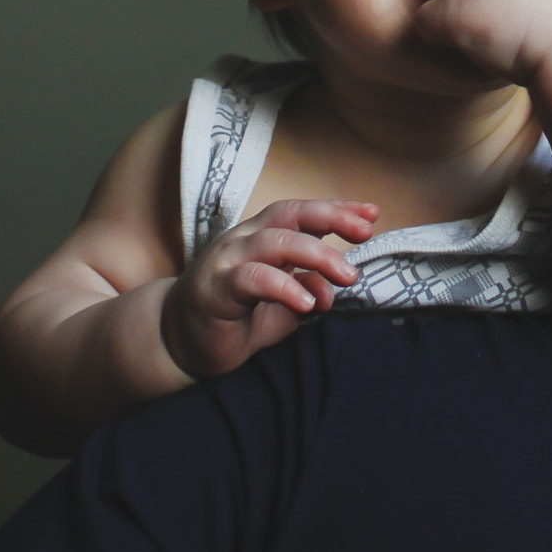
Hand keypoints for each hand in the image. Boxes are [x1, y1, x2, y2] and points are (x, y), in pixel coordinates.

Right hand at [160, 199, 378, 379]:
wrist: (178, 342)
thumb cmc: (232, 316)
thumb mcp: (282, 304)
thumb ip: (308, 291)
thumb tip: (333, 288)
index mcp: (261, 237)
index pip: (302, 213)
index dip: (337, 210)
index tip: (373, 213)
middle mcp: (244, 240)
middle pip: (290, 216)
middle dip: (331, 219)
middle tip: (365, 233)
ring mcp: (227, 261)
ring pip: (275, 242)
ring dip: (317, 256)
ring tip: (347, 277)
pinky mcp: (215, 289)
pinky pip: (252, 279)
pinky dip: (283, 287)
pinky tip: (307, 303)